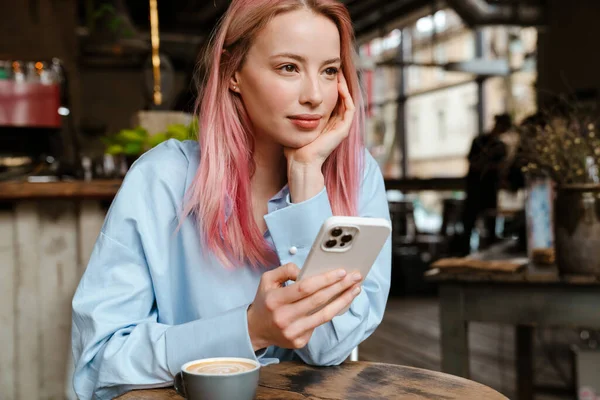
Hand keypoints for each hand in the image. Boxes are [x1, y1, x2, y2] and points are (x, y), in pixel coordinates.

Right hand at [247, 263, 361, 350]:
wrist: (255, 330)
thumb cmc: (265, 301)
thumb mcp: (267, 280)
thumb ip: (285, 270)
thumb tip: (305, 270)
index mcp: (275, 300)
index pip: (305, 288)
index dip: (325, 279)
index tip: (341, 271)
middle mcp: (284, 317)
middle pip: (318, 300)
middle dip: (340, 287)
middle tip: (356, 277)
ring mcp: (292, 332)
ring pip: (324, 315)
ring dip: (343, 301)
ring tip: (355, 289)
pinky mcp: (299, 342)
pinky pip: (320, 324)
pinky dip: (333, 312)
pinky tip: (342, 302)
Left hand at [285, 73, 355, 202]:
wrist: (300, 161)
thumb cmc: (293, 147)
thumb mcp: (293, 124)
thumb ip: (293, 114)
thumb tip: (281, 101)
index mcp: (326, 124)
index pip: (331, 101)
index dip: (329, 87)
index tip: (322, 74)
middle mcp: (335, 125)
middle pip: (341, 99)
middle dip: (338, 83)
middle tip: (333, 69)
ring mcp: (341, 127)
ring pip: (347, 101)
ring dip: (344, 86)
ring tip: (337, 73)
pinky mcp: (343, 130)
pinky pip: (349, 108)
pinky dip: (346, 95)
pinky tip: (339, 85)